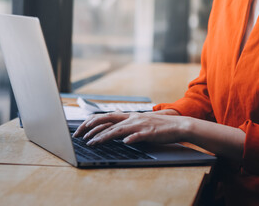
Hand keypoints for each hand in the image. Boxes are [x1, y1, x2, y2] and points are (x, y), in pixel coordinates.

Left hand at [73, 111, 189, 145]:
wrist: (178, 125)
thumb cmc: (159, 126)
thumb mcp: (141, 119)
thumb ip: (127, 119)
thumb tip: (115, 116)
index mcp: (130, 116)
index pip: (106, 117)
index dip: (92, 122)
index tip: (81, 129)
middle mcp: (132, 118)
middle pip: (108, 122)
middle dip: (92, 129)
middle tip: (80, 136)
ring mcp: (140, 125)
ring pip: (118, 130)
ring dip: (104, 136)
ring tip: (93, 143)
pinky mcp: (149, 133)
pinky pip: (138, 136)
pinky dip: (130, 139)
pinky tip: (124, 142)